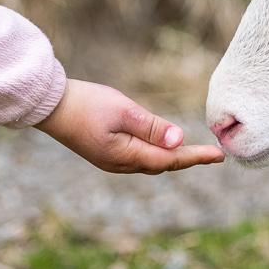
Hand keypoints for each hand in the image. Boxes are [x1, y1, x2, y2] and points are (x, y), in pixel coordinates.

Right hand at [36, 79, 226, 174]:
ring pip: (149, 164)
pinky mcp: (104, 153)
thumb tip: (179, 141)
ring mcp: (110, 161)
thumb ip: (152, 127)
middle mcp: (119, 165)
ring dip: (171, 159)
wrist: (49, 106)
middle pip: (162, 165)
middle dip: (187, 160)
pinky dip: (155, 154)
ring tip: (193, 153)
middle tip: (212, 154)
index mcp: (126, 156)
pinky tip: (161, 148)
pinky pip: (137, 159)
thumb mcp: (123, 111)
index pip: (170, 160)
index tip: (220, 155)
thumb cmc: (86, 103)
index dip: (196, 157)